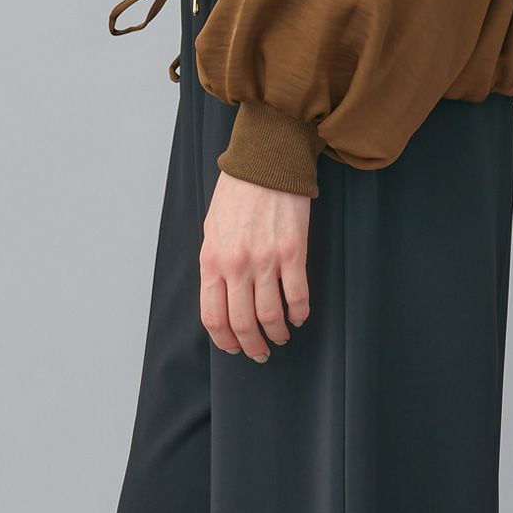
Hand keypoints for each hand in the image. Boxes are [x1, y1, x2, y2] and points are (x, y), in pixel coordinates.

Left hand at [200, 170, 310, 361]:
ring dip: (277, 333)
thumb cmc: (237, 193)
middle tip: (260, 352)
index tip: (234, 348)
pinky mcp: (292, 252)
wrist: (266, 161)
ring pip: (271, 316)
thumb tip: (221, 298)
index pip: (213, 317)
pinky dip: (300, 313)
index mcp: (212, 260)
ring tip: (281, 335)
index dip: (225, 340)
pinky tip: (300, 316)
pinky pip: (298, 295)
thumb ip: (215, 264)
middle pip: (242, 323)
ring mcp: (265, 260)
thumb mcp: (212, 229)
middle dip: (252, 346)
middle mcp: (236, 265)